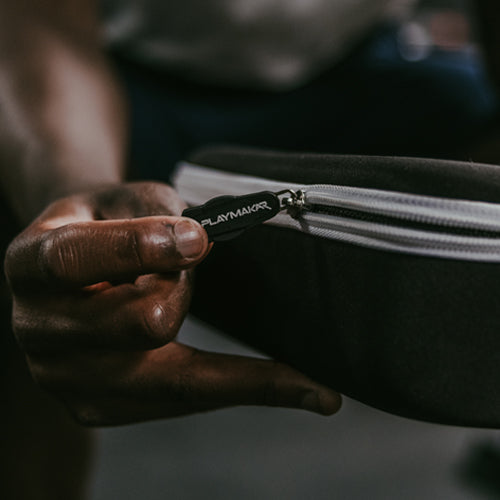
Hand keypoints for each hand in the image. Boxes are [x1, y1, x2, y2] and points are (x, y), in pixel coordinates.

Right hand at [4, 182, 340, 424]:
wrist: (76, 262)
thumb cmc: (106, 224)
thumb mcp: (124, 198)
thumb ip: (156, 214)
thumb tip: (198, 245)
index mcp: (31, 263)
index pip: (75, 259)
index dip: (140, 247)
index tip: (201, 239)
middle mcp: (37, 328)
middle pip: (139, 325)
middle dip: (184, 291)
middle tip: (195, 257)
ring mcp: (64, 378)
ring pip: (170, 378)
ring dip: (214, 339)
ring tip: (225, 313)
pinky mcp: (96, 408)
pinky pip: (186, 403)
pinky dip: (247, 389)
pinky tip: (304, 386)